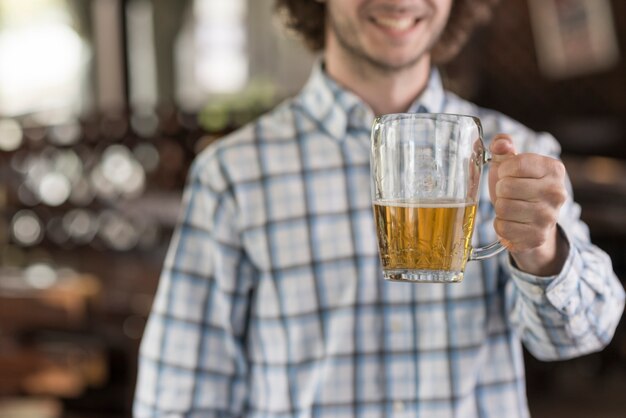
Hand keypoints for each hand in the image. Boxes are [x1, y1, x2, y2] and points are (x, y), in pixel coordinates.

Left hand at [488, 134, 568, 275]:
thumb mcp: (510, 165)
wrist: (533, 224)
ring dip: (500, 208)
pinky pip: (502, 227)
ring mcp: (549, 217)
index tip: (507, 175)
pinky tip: (511, 223)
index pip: (516, 164)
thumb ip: (503, 148)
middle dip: (500, 191)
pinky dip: (500, 225)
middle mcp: (557, 192)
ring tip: (511, 208)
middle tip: (509, 195)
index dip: (503, 170)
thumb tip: (500, 142)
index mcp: (554, 169)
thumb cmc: (519, 189)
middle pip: (506, 186)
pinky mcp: (537, 237)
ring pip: (503, 207)